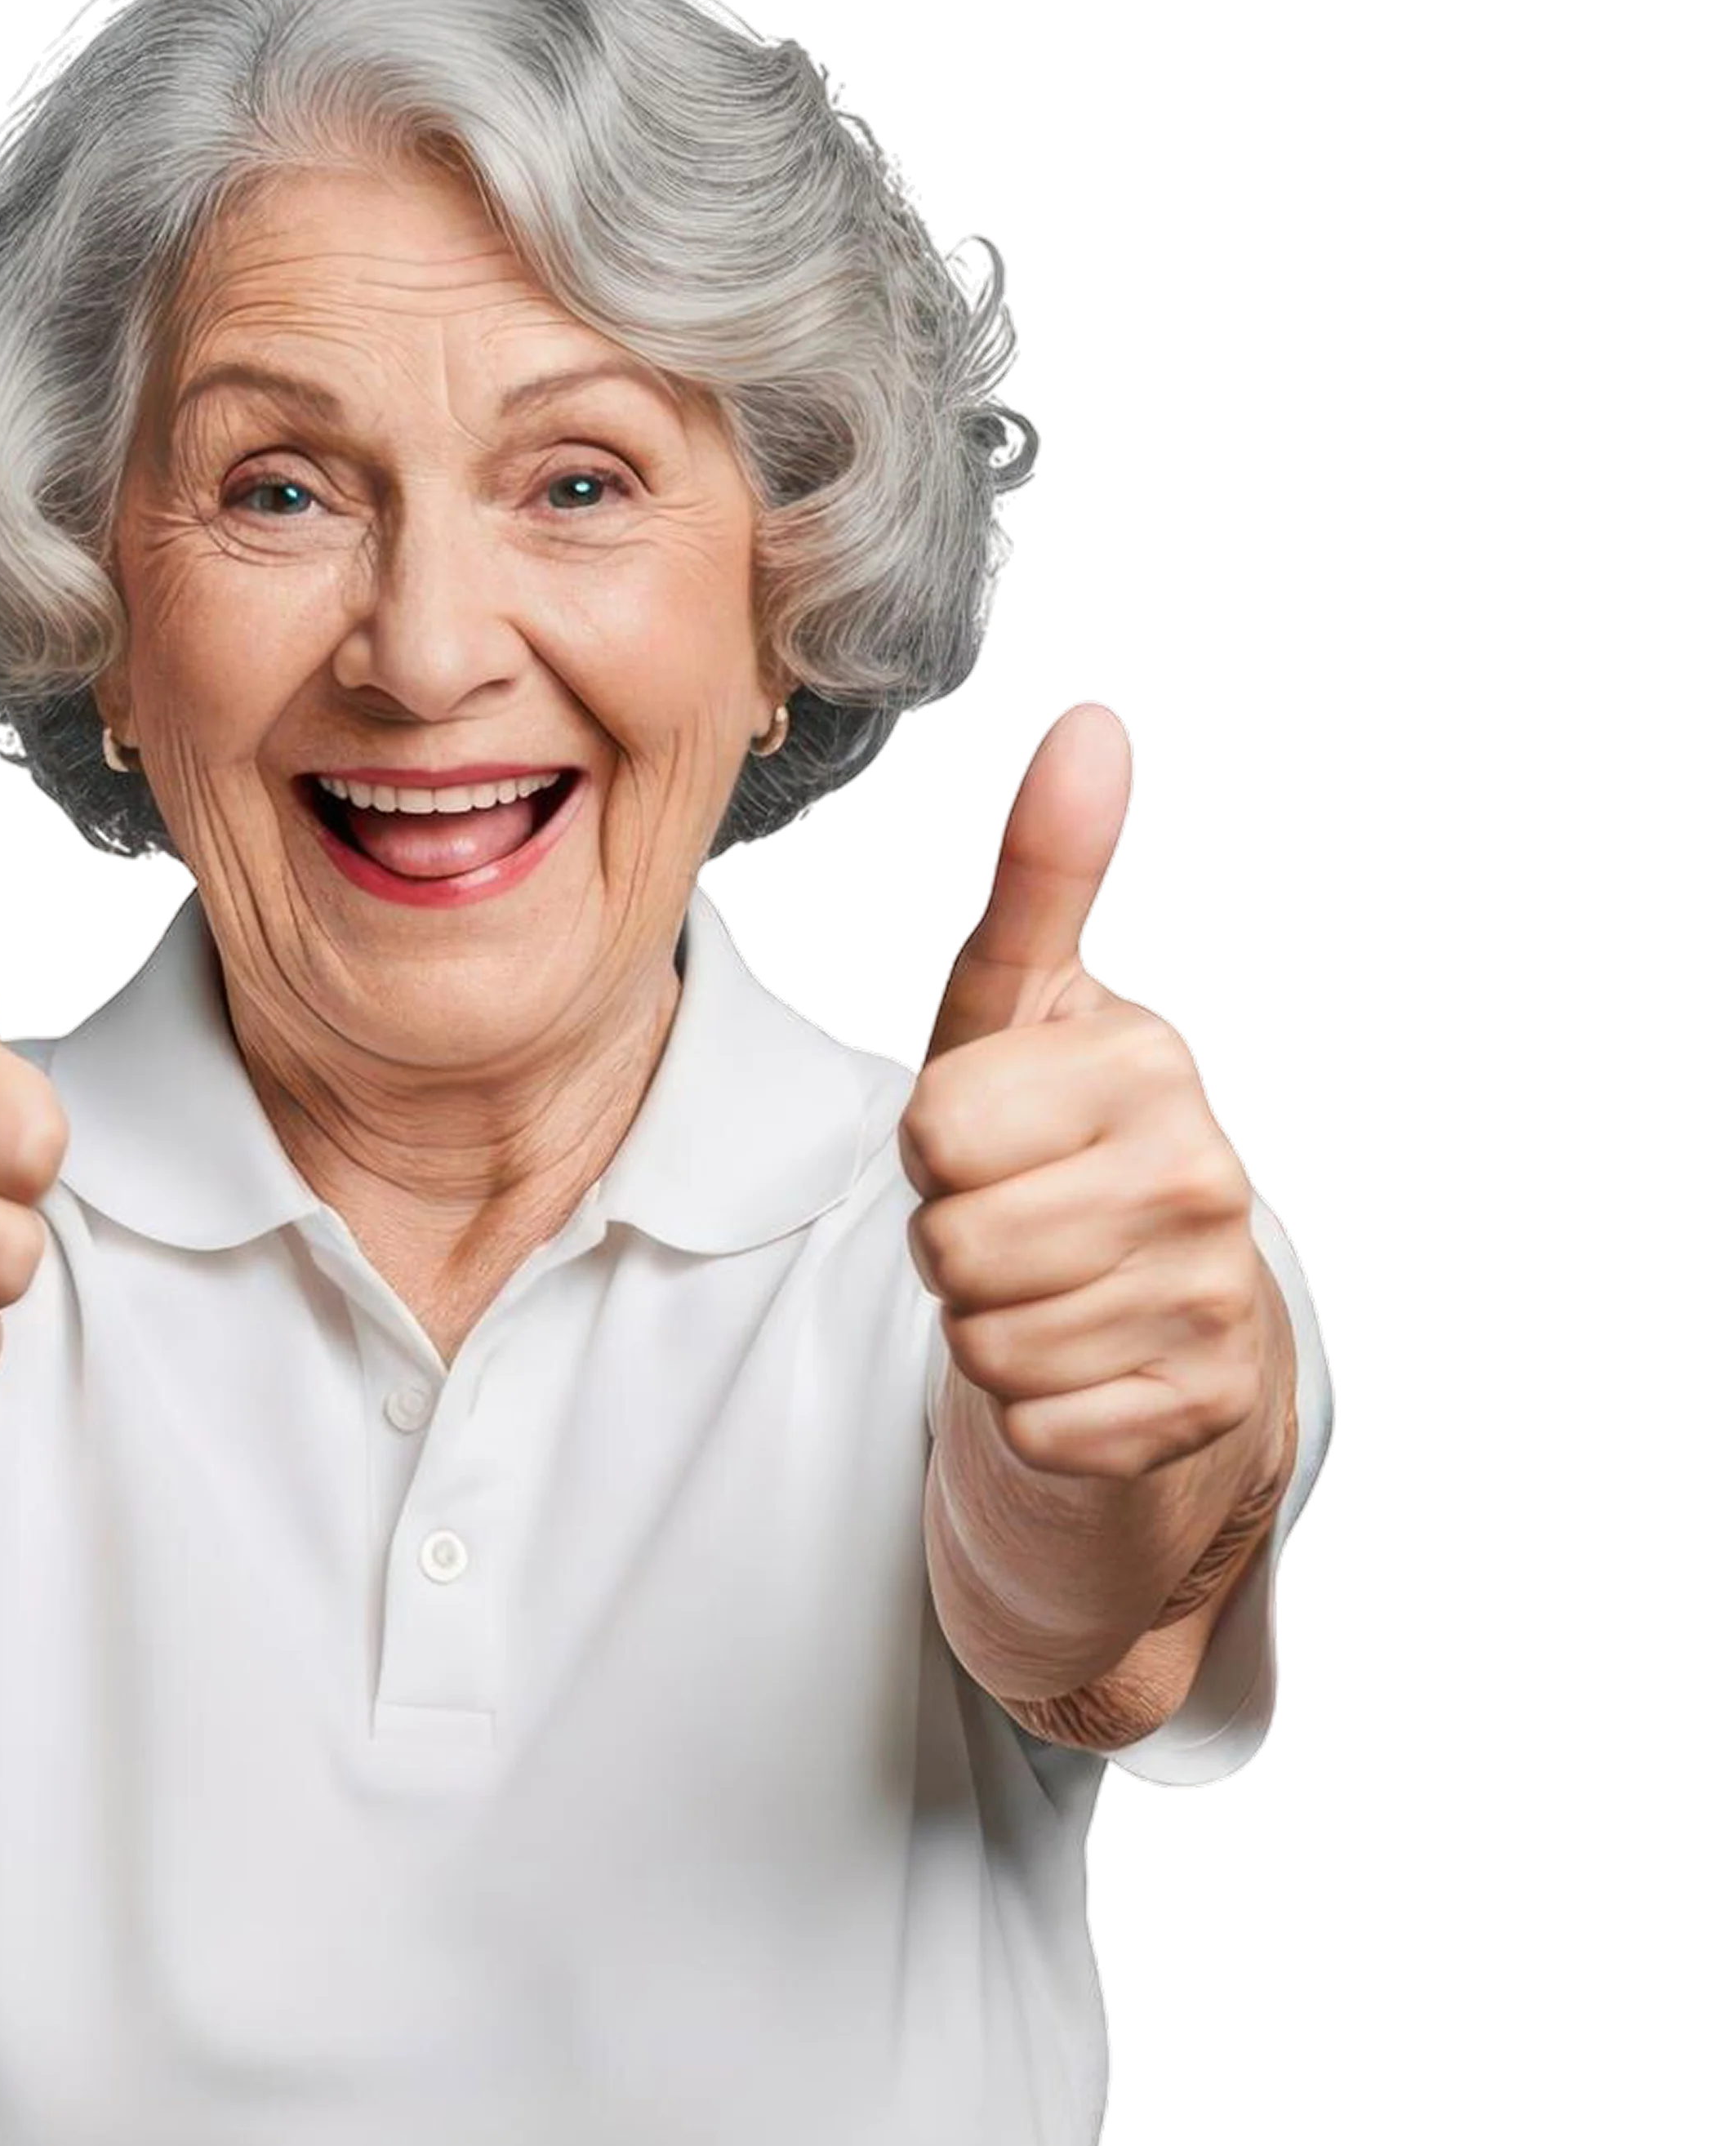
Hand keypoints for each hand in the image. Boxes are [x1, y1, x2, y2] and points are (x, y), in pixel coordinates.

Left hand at [902, 700, 1277, 1484]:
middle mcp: (1203, 1172)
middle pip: (955, 1240)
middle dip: (951, 1239)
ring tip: (1042, 1283)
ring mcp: (1214, 1295)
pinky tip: (1080, 1361)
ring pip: (986, 1339)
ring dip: (984, 1325)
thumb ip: (1044, 873)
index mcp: (1148, 1060)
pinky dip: (1031, 1410)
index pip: (938, 1128)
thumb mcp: (1020, 1004)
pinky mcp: (1201, 1406)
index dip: (931, 1142)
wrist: (1155, 1304)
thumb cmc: (1053, 1136)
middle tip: (1009, 1216)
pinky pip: (1034, 1423)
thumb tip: (1090, 722)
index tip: (987, 1132)